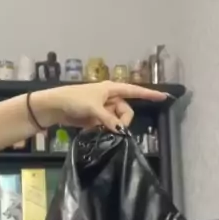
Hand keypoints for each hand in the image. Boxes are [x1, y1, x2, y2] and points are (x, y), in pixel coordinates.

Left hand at [32, 81, 167, 132]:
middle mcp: (110, 98)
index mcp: (111, 89)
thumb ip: (109, 120)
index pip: (135, 91)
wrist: (54, 107)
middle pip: (126, 111)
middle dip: (123, 120)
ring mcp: (103, 109)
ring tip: (100, 128)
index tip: (164, 96)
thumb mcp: (94, 108)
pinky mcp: (96, 118)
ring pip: (117, 120)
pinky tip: (97, 130)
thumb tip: (122, 130)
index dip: (149, 94)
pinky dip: (106, 129)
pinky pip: (108, 125)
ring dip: (113, 126)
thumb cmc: (74, 100)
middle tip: (113, 127)